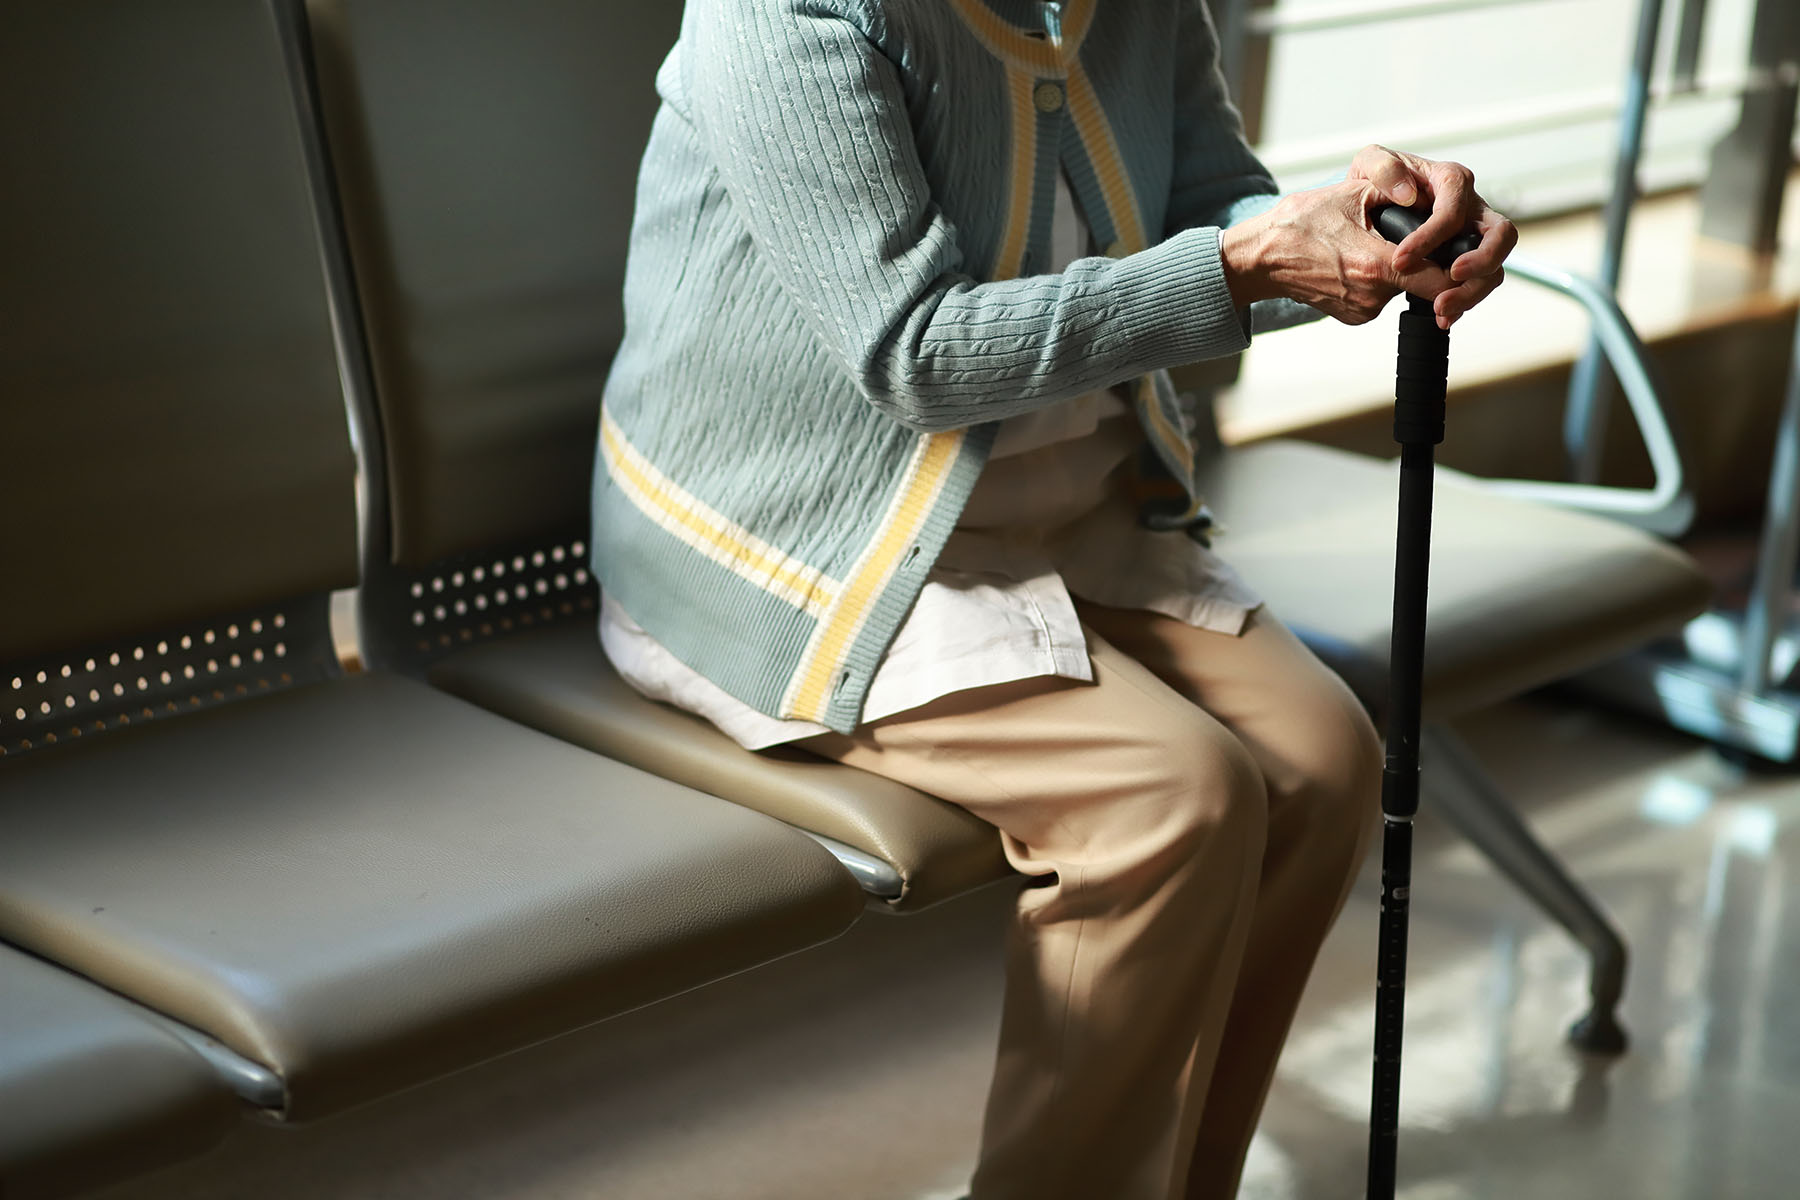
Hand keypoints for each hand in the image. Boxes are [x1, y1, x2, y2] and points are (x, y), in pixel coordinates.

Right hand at [1220, 145, 1515, 329]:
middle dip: (1437, 272)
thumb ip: (1394, 190)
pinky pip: (1384, 298)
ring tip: (1377, 246)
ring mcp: (1362, 310)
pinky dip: (1382, 281)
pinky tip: (1359, 263)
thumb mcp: (1350, 193)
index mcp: (1377, 265)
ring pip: (1406, 291)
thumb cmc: (1300, 222)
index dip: (1464, 276)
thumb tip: (1425, 193)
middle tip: (1433, 251)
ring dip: (1404, 271)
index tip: (1466, 265)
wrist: (1259, 259)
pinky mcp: (1354, 316)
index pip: (1443, 281)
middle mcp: (1373, 295)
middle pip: (1429, 288)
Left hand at [1345, 144, 1515, 327]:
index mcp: (1450, 181)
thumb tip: (1407, 193)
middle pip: (1499, 235)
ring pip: (1494, 266)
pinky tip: (1442, 316)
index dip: (1431, 236)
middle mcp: (1470, 208)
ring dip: (1473, 290)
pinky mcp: (1465, 259)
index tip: (1401, 259)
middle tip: (1452, 278)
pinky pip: (1477, 283)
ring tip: (1443, 308)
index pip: (1454, 209)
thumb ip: (1383, 167)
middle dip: (1481, 260)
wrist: (1366, 206)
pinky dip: (1463, 301)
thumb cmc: (1373, 181)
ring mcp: (1472, 236)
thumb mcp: (1369, 163)